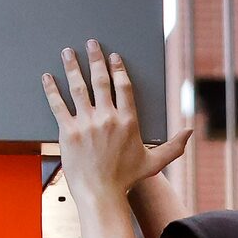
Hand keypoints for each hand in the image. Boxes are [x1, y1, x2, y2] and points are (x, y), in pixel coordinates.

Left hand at [43, 39, 190, 202]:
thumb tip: (190, 130)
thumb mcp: (155, 162)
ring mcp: (86, 124)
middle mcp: (107, 118)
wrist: (101, 193)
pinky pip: (57, 105)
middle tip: (91, 43)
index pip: (124, 87)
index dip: (118, 69)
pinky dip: (51, 89)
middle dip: (95, 59)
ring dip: (72, 67)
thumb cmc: (127, 178)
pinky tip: (46, 77)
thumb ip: (174, 146)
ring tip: (67, 52)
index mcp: (128, 121)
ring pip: (78, 88)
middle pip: (100, 81)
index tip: (113, 57)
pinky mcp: (68, 132)